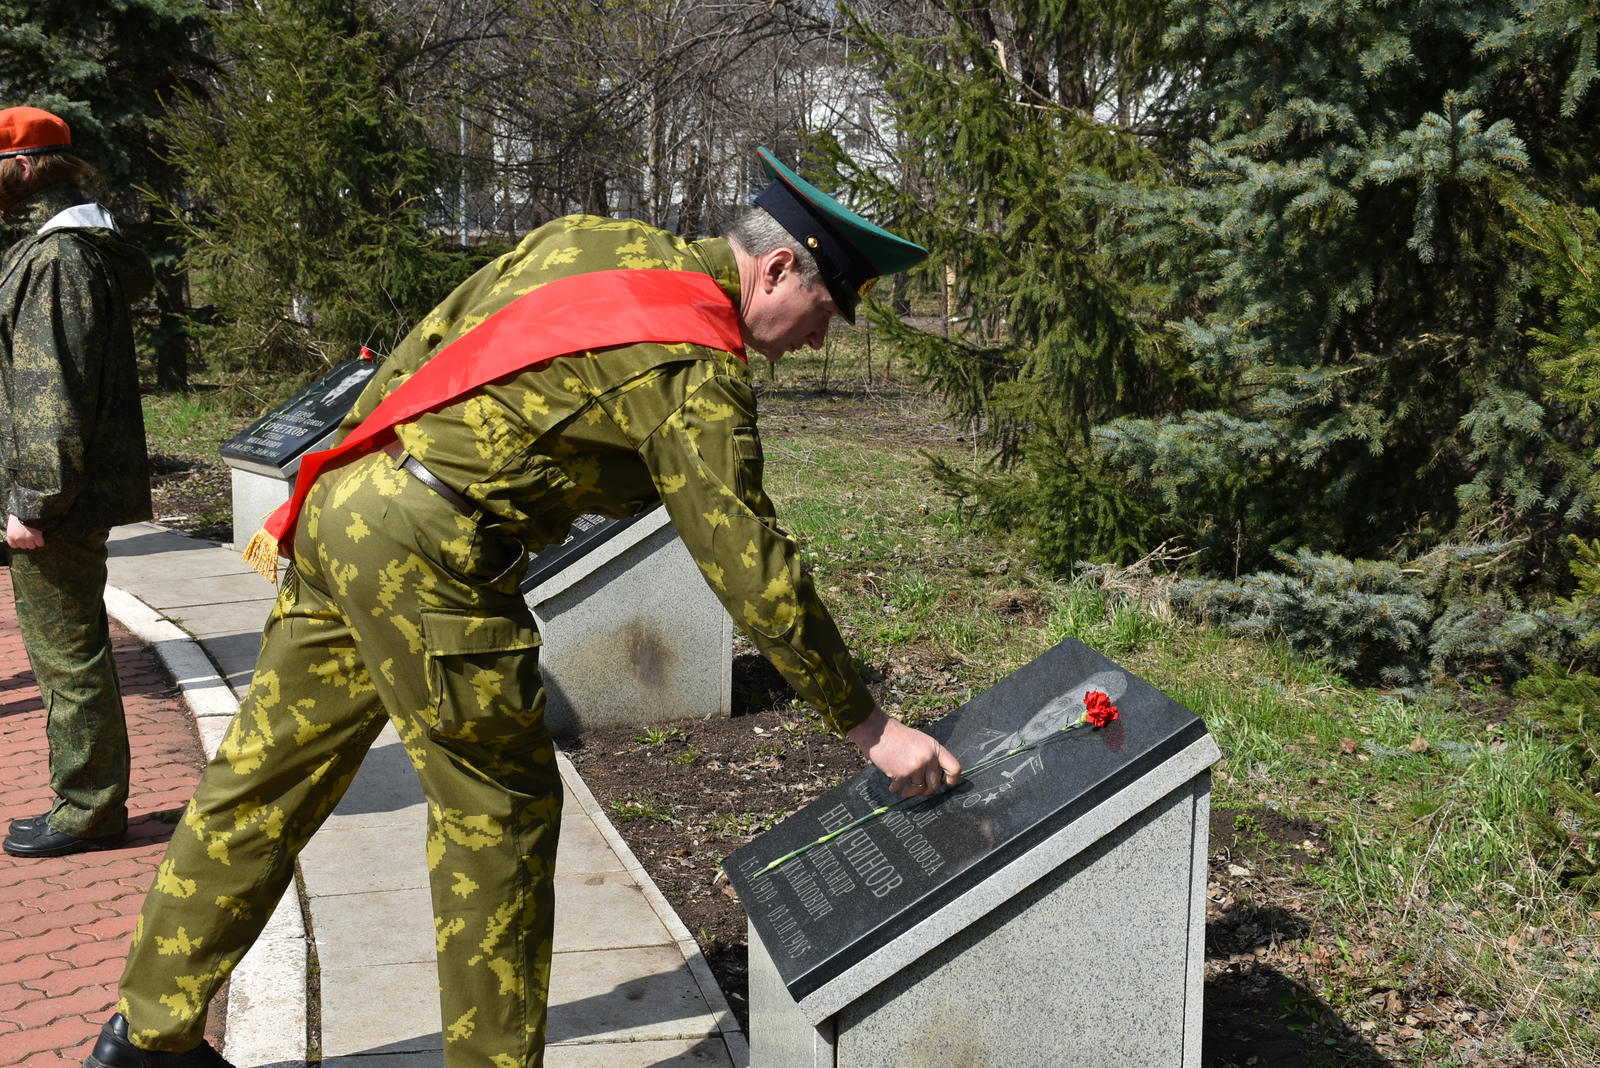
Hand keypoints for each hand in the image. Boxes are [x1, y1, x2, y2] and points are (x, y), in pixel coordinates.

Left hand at [5, 515, 42, 549]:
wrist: (27, 509)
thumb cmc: (19, 514)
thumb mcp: (12, 524)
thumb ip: (15, 531)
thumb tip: (20, 535)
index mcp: (11, 535)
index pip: (14, 546)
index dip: (19, 543)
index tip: (22, 540)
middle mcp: (18, 538)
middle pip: (24, 547)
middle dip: (27, 542)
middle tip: (30, 536)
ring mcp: (27, 538)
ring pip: (32, 546)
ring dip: (34, 542)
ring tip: (36, 536)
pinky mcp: (36, 536)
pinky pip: (40, 544)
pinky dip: (41, 541)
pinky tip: (41, 537)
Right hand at [846, 707, 961, 798]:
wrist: (878, 731)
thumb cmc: (897, 736)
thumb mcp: (921, 741)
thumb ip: (929, 756)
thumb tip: (933, 776)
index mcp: (935, 749)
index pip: (954, 768)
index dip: (952, 779)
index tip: (945, 783)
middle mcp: (928, 758)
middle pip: (935, 784)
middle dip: (927, 791)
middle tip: (920, 791)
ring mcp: (916, 766)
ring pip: (918, 788)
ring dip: (910, 792)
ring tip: (904, 791)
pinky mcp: (902, 774)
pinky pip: (901, 787)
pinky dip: (896, 787)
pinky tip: (892, 785)